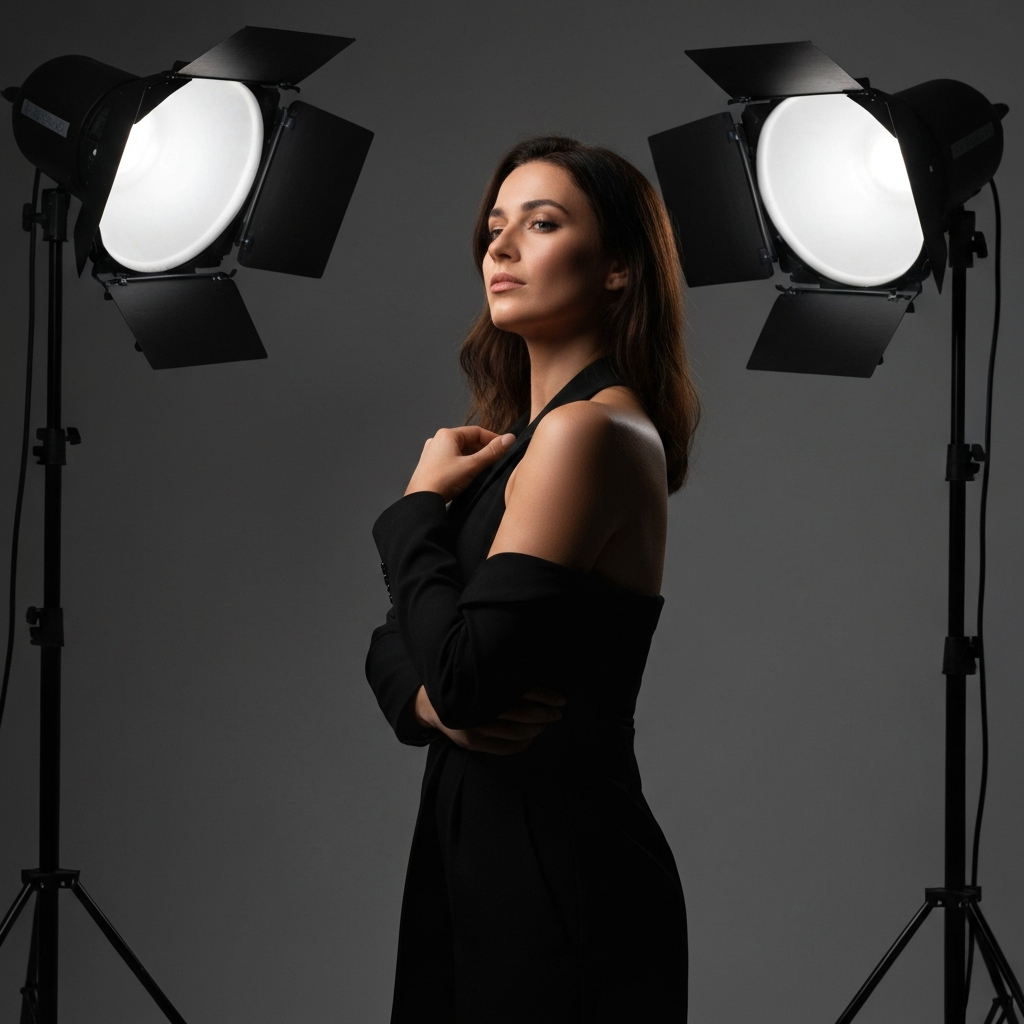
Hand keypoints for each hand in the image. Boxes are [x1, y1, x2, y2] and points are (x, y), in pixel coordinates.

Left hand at [405, 427, 514, 502]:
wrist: (422, 500)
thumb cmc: (444, 480)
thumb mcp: (472, 465)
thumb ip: (492, 452)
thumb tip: (510, 439)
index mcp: (447, 435)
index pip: (477, 431)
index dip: (493, 439)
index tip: (505, 448)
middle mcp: (438, 440)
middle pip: (468, 440)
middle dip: (483, 449)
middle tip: (497, 460)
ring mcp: (432, 453)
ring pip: (460, 451)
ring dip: (473, 457)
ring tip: (485, 468)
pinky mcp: (430, 465)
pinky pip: (451, 459)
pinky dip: (463, 464)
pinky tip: (469, 474)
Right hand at [414, 685, 565, 754]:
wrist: (431, 705)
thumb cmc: (465, 686)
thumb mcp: (479, 675)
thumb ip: (502, 677)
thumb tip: (537, 678)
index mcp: (483, 686)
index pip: (522, 689)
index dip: (544, 695)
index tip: (560, 699)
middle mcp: (479, 707)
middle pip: (522, 713)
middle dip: (545, 714)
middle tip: (558, 713)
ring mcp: (475, 728)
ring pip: (516, 732)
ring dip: (536, 729)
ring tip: (545, 724)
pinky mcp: (472, 743)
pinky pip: (505, 748)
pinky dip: (522, 744)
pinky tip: (530, 738)